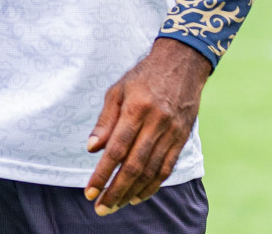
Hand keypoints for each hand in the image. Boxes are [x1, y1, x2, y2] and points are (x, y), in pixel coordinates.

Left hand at [84, 37, 211, 214]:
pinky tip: (138, 195)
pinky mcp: (182, 138)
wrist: (182, 64)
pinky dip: (152, 185)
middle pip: (134, 166)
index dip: (102, 173)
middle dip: (116, 190)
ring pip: (151, 171)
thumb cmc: (142, 77)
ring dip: (132, 192)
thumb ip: (104, 121)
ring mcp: (172, 133)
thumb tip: (91, 149)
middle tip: (100, 207)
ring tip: (116, 205)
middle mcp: (156, 124)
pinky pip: (167, 168)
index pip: (116, 150)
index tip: (89, 190)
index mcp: (136, 109)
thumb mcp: (117, 90)